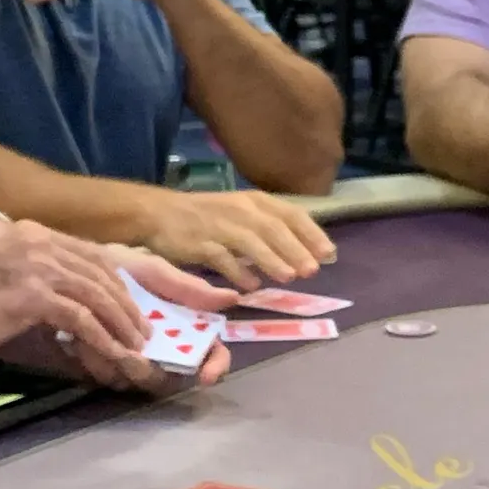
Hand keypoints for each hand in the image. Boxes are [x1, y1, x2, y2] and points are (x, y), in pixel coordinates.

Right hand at [0, 217, 148, 368]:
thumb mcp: (9, 284)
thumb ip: (44, 289)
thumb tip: (80, 315)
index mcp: (34, 234)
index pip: (92, 254)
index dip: (117, 282)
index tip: (132, 306)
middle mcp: (40, 242)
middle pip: (100, 273)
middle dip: (125, 304)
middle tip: (141, 331)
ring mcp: (36, 266)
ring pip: (97, 295)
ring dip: (121, 324)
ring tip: (134, 346)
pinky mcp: (32, 295)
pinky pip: (80, 319)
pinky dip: (101, 339)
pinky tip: (113, 354)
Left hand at [67, 247, 236, 390]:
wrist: (76, 269)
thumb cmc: (123, 268)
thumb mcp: (156, 272)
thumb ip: (190, 288)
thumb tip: (234, 298)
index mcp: (187, 327)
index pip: (212, 354)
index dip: (215, 367)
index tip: (206, 376)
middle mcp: (164, 349)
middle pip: (175, 377)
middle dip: (158, 375)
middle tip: (138, 363)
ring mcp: (134, 359)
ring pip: (139, 381)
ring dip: (123, 367)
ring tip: (103, 343)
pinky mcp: (103, 364)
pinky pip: (106, 376)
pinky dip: (97, 362)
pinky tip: (82, 342)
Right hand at [137, 189, 335, 289]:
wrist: (161, 213)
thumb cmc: (210, 216)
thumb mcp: (243, 214)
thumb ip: (271, 230)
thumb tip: (306, 253)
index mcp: (256, 201)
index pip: (291, 214)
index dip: (311, 233)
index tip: (328, 253)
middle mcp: (241, 210)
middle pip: (274, 229)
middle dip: (295, 249)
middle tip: (312, 270)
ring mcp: (220, 226)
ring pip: (251, 242)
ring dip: (271, 260)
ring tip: (289, 277)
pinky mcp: (200, 242)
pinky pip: (222, 258)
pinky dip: (238, 272)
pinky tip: (251, 286)